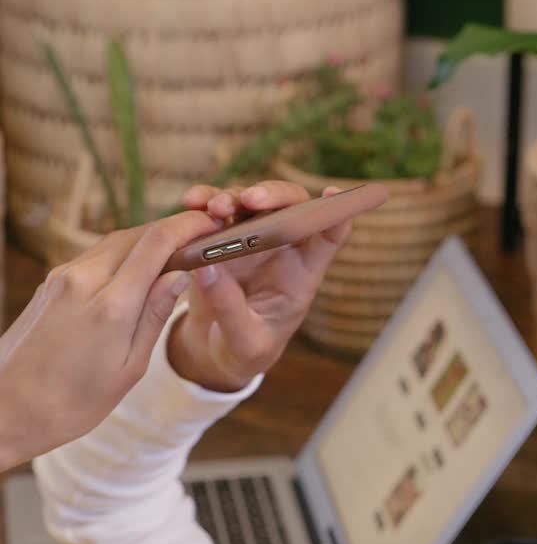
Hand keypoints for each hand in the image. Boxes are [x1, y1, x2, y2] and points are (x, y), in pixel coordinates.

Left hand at [0, 210, 220, 470]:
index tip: (209, 226)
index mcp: (111, 305)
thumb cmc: (71, 403)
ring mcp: (61, 278)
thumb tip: (178, 277)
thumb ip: (154, 316)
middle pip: (135, 235)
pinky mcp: (49, 284)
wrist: (8, 409)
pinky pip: (93, 259)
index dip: (188, 226)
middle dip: (169, 231)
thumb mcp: (128, 368)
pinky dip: (120, 259)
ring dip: (144, 244)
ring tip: (170, 260)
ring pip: (113, 244)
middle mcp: (83, 279)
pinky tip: (133, 278)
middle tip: (198, 241)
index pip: (156, 242)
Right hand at [167, 179, 351, 391]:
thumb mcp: (243, 342)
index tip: (334, 193)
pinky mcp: (222, 238)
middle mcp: (281, 250)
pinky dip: (204, 201)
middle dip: (273, 196)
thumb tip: (207, 269)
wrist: (216, 349)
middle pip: (289, 206)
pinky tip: (191, 201)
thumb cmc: (244, 349)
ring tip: (212, 208)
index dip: (339, 211)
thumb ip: (230, 310)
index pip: (329, 237)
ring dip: (232, 196)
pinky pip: (216, 210)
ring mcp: (251, 239)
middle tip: (250, 200)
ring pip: (249, 201)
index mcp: (301, 275)